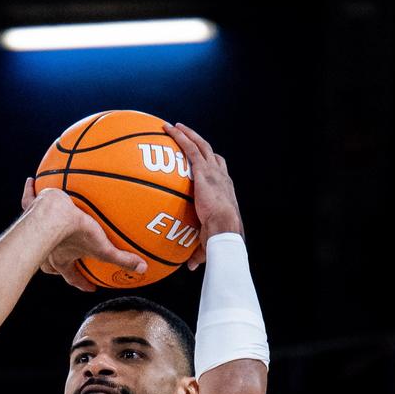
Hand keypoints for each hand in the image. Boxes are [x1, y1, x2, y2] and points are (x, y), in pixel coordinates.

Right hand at [20, 179, 146, 291]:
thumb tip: (142, 269)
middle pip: (50, 262)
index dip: (81, 283)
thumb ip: (121, 258)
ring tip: (47, 224)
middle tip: (66, 258)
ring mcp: (37, 228)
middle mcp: (47, 247)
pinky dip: (29, 190)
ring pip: (36, 235)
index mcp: (63, 258)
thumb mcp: (103, 248)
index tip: (89, 286)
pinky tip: (31, 180)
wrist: (52, 215)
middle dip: (56, 263)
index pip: (72, 276)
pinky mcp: (32, 208)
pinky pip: (28, 200)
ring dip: (41, 233)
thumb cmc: (74, 233)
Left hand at [163, 122, 243, 268]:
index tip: (204, 163)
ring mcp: (213, 171)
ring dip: (188, 134)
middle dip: (199, 143)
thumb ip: (196, 251)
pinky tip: (169, 128)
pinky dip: (181, 136)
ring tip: (174, 126)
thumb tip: (189, 267)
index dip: (212, 166)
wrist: (225, 228)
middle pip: (211, 153)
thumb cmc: (220, 238)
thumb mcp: (207, 243)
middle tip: (188, 136)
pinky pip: (190, 147)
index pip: (219, 173)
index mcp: (225, 191)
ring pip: (200, 145)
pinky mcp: (204, 171)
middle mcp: (221, 177)